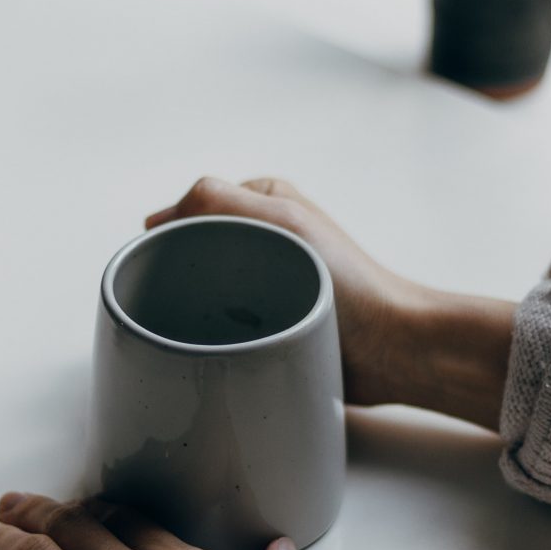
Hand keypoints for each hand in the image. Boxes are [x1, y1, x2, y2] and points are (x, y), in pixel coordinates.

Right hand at [147, 177, 515, 429]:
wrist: (392, 348)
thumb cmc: (349, 283)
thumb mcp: (283, 221)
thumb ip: (219, 200)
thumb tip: (158, 219)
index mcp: (265, 203)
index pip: (192, 209)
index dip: (170, 236)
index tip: (160, 267)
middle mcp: (265, 238)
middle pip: (194, 252)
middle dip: (178, 276)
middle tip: (174, 304)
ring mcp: (268, 282)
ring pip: (205, 291)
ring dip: (194, 310)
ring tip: (195, 329)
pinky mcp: (271, 323)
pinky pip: (225, 326)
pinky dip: (213, 334)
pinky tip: (210, 348)